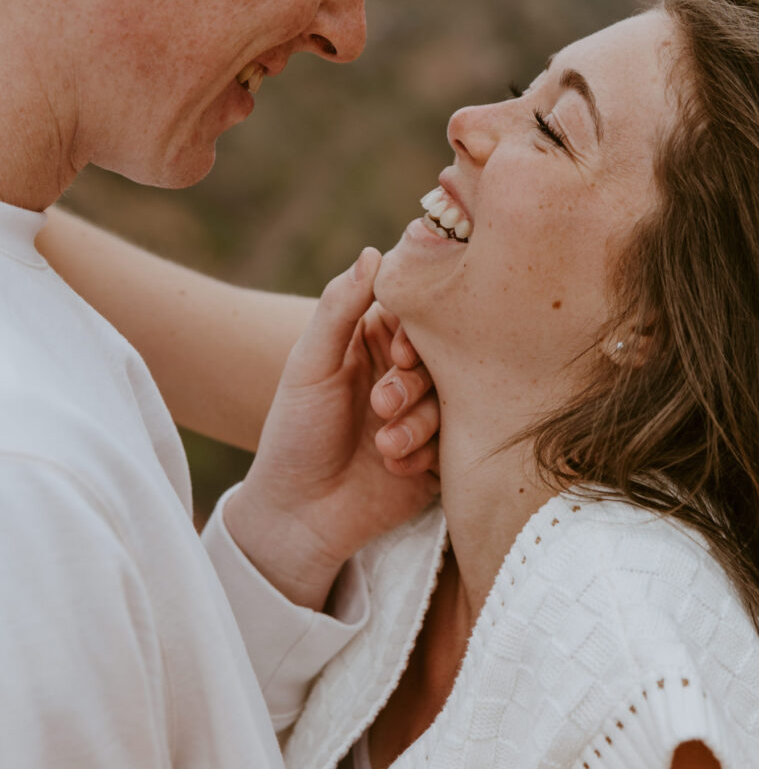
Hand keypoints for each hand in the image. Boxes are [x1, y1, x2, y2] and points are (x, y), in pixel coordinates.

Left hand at [225, 249, 438, 610]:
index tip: (402, 353)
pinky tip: (393, 468)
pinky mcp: (439, 454)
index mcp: (375, 341)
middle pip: (441, 357)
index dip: (418, 331)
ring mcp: (425, 414)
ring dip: (417, 423)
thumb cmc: (295, 432)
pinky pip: (454, 442)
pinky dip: (424, 455)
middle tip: (382, 404)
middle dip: (415, 384)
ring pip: (451, 401)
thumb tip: (374, 252)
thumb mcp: (311, 365)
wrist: (298, 516)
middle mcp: (405, 372)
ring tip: (382, 446)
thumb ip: (340, 308)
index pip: (416, 315)